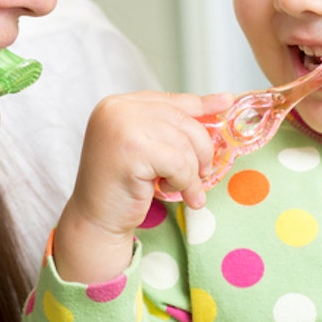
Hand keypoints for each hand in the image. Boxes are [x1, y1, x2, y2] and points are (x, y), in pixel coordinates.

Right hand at [54, 90, 229, 283]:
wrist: (95, 221)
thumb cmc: (122, 187)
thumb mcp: (146, 148)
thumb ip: (172, 126)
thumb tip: (223, 101)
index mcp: (117, 104)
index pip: (169, 100)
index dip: (201, 104)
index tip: (226, 102)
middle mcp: (117, 109)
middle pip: (182, 120)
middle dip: (200, 151)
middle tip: (201, 175)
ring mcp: (121, 127)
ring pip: (184, 143)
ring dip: (191, 173)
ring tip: (182, 189)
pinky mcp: (131, 151)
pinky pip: (179, 163)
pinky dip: (184, 182)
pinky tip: (169, 191)